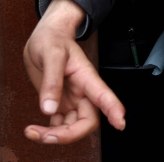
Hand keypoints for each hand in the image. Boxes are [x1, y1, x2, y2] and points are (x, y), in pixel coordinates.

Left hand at [22, 0, 124, 143]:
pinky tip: (37, 129)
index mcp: (86, 76)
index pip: (104, 95)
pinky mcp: (61, 103)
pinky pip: (60, 124)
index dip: (113, 110)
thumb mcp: (51, 55)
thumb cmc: (52, 40)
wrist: (45, 37)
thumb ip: (51, 82)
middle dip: (68, 134)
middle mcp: (83, 91)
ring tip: (33, 132)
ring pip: (73, 127)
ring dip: (55, 136)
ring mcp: (72, 98)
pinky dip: (49, 132)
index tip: (120, 124)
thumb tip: (49, 109)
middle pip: (87, 121)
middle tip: (46, 136)